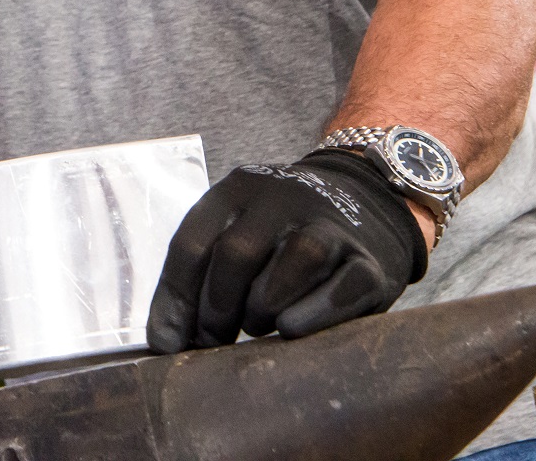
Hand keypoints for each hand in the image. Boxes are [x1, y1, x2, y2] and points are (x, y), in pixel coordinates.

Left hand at [145, 150, 427, 352]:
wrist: (367, 203)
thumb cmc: (282, 235)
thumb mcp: (237, 234)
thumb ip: (201, 276)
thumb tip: (165, 343)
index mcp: (236, 191)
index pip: (192, 243)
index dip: (175, 299)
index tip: (166, 344)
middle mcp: (282, 199)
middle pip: (238, 252)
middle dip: (216, 308)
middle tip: (210, 343)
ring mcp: (331, 225)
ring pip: (297, 259)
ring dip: (264, 306)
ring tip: (254, 327)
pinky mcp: (370, 260)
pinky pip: (344, 285)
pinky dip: (314, 312)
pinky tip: (291, 329)